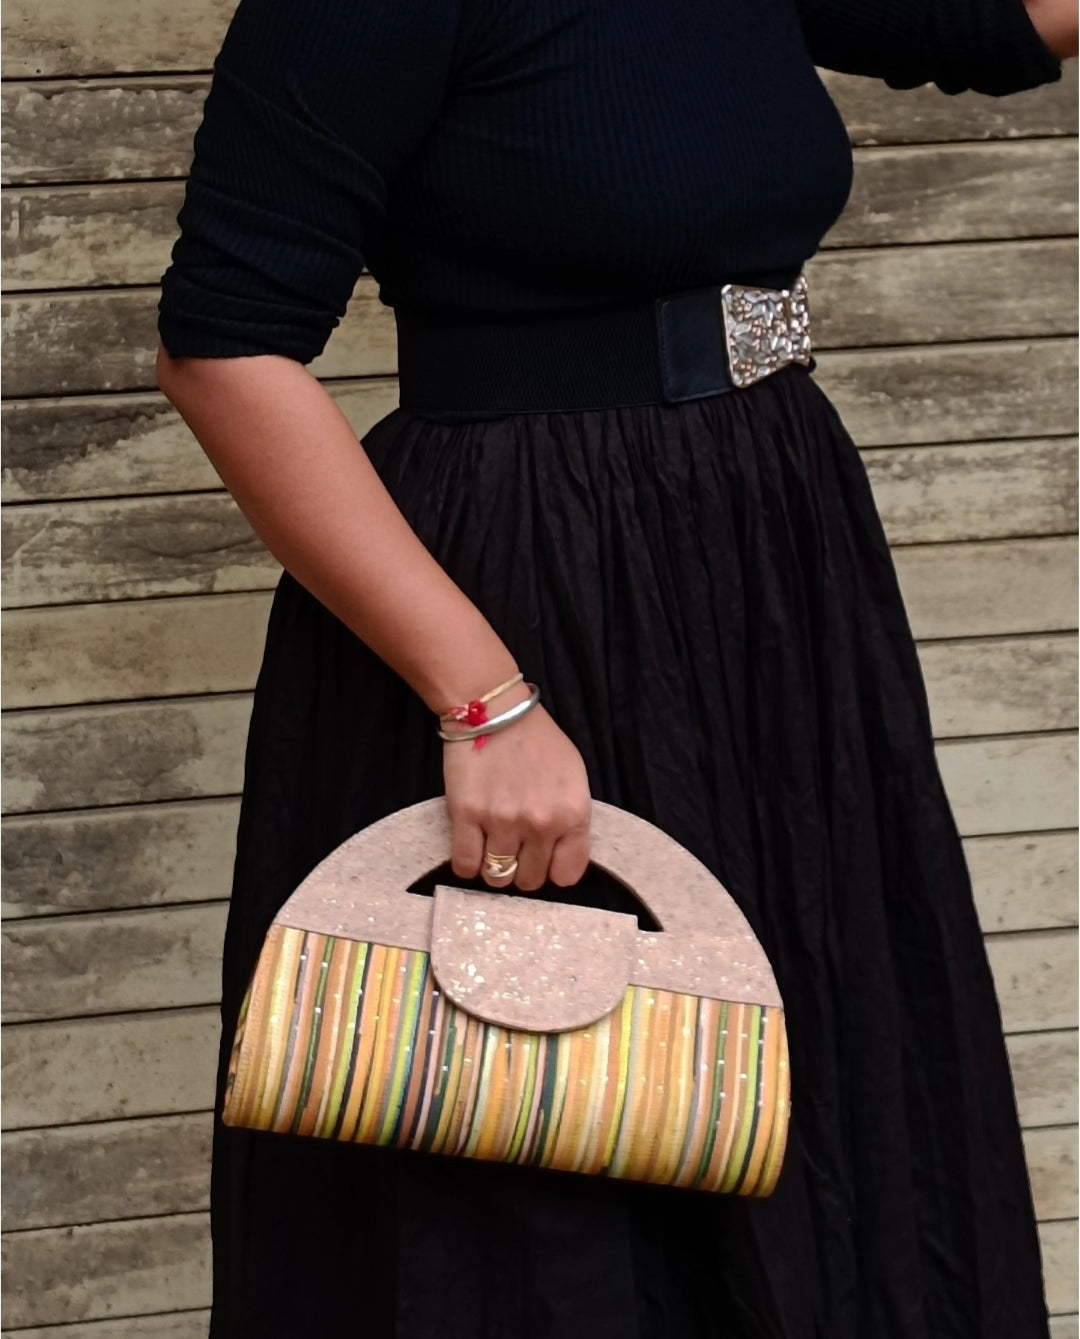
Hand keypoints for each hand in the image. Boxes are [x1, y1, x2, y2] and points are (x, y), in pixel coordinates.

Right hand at [442, 685, 591, 892]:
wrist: (494, 710)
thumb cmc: (537, 741)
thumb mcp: (573, 777)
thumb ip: (571, 819)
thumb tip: (559, 856)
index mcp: (573, 813)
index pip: (566, 875)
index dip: (552, 870)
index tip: (542, 860)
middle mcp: (541, 823)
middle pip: (530, 880)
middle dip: (522, 869)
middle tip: (514, 850)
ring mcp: (502, 821)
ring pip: (498, 878)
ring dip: (494, 868)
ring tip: (491, 848)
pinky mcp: (466, 815)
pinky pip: (465, 866)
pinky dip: (467, 865)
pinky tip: (471, 849)